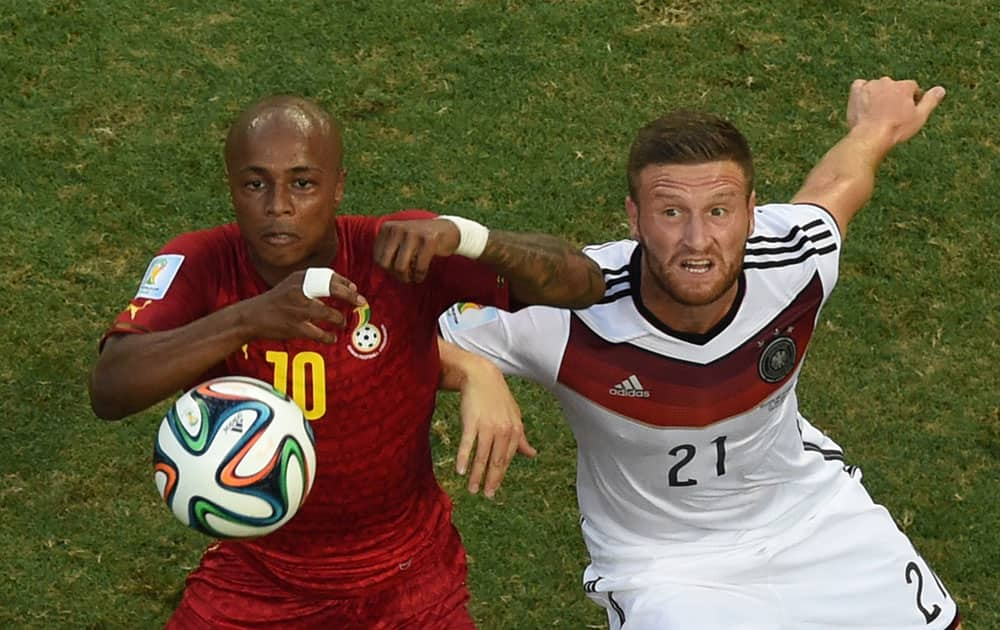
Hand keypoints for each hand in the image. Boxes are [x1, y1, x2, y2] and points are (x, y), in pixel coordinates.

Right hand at [239, 268, 365, 342]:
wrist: (251, 316)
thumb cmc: (276, 301)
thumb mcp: (292, 284)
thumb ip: (314, 282)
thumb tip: (345, 286)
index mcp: (300, 278)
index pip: (329, 276)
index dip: (346, 283)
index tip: (355, 290)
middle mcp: (299, 290)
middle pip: (332, 289)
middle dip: (350, 296)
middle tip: (361, 302)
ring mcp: (297, 309)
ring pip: (329, 313)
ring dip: (340, 319)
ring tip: (342, 322)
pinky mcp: (295, 327)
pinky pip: (319, 333)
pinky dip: (329, 337)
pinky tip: (332, 337)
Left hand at [374, 219, 460, 282]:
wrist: (446, 229)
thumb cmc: (419, 239)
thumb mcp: (399, 239)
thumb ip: (387, 251)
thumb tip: (380, 270)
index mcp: (387, 228)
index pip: (377, 258)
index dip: (387, 270)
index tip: (398, 271)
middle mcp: (397, 228)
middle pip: (386, 264)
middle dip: (396, 275)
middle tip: (406, 277)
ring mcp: (413, 233)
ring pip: (400, 267)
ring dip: (408, 277)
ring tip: (413, 277)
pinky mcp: (428, 240)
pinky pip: (419, 267)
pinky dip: (420, 276)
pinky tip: (421, 276)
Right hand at [455, 361, 536, 498]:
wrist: (481, 376)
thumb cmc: (498, 398)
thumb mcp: (514, 416)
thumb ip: (521, 438)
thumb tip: (532, 454)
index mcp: (514, 431)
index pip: (507, 459)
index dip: (500, 476)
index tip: (493, 490)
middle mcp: (503, 430)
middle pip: (496, 461)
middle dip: (491, 480)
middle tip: (487, 496)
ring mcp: (487, 426)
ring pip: (482, 456)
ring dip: (476, 475)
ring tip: (472, 489)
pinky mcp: (471, 421)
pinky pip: (467, 444)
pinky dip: (464, 458)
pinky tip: (461, 471)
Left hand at [846, 77, 945, 147]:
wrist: (870, 136)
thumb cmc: (896, 129)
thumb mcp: (919, 117)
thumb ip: (930, 101)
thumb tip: (941, 89)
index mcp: (905, 86)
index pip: (912, 88)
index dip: (911, 100)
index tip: (907, 113)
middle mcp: (888, 82)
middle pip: (894, 87)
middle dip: (894, 98)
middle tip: (891, 115)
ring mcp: (871, 86)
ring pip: (877, 87)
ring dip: (878, 95)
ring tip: (877, 113)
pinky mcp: (856, 92)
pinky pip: (859, 86)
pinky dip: (862, 92)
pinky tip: (864, 103)